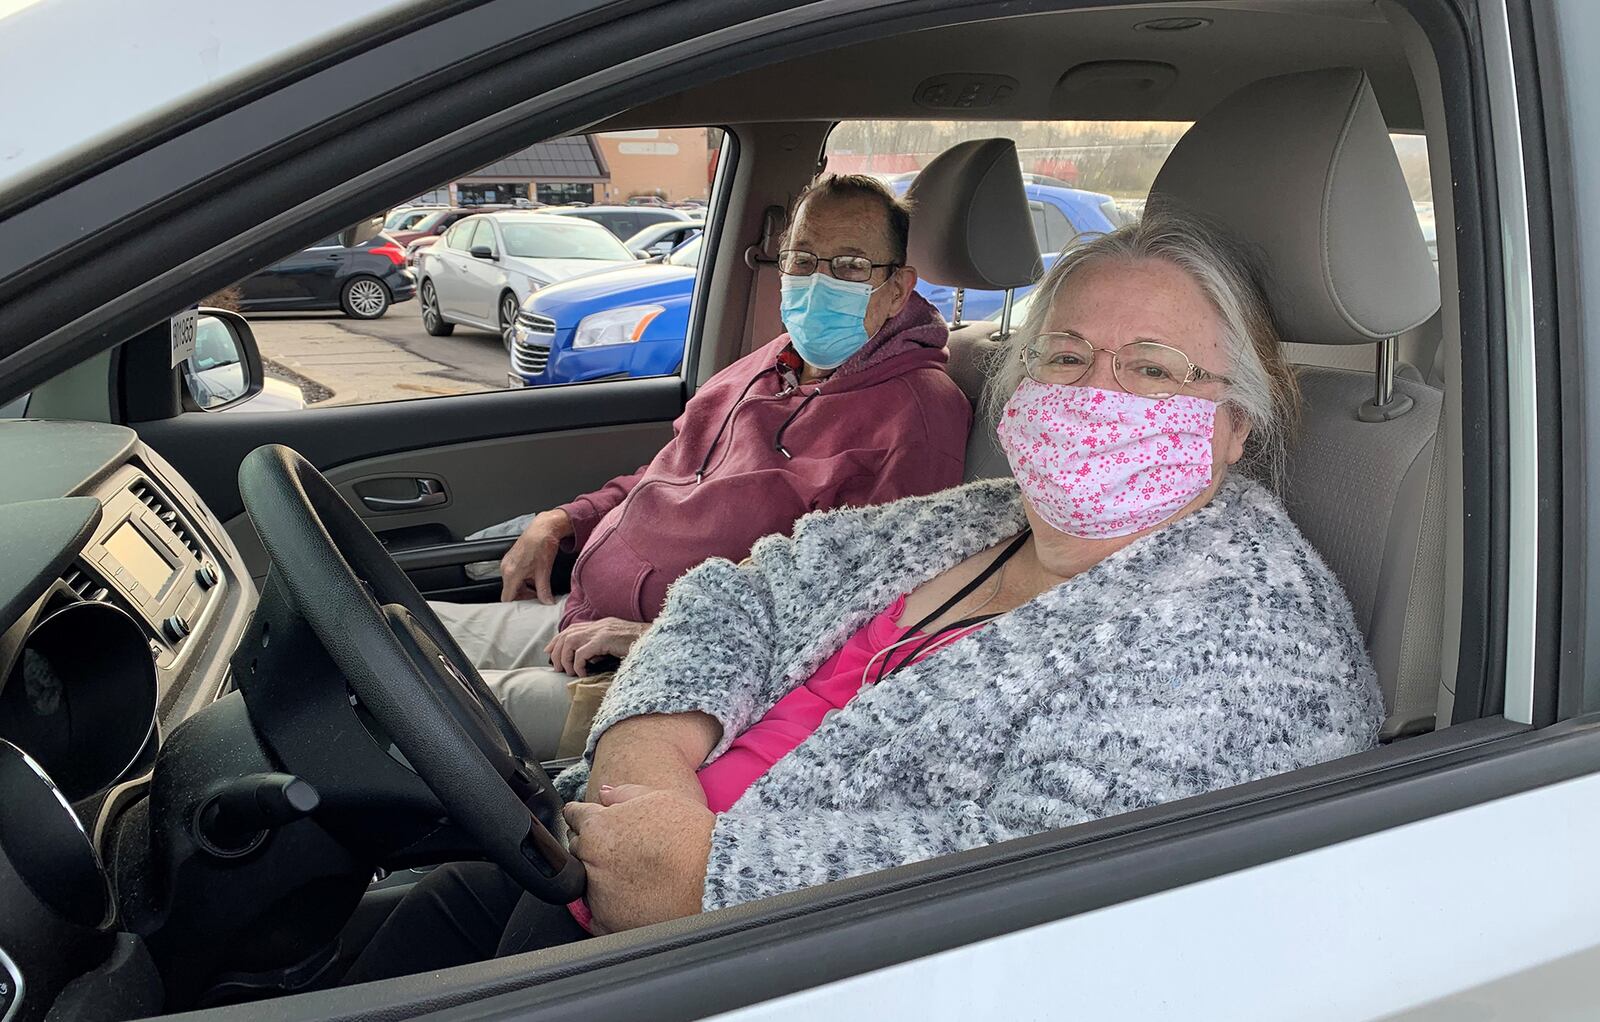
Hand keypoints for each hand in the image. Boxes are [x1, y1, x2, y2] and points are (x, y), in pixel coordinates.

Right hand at [499, 509, 572, 603]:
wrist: (543, 528)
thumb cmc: (542, 546)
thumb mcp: (544, 572)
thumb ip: (544, 590)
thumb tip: (547, 602)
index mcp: (511, 574)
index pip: (507, 598)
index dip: (515, 606)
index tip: (526, 610)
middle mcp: (505, 568)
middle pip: (510, 591)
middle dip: (523, 596)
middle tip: (537, 598)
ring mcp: (507, 562)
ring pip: (512, 583)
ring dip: (524, 587)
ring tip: (538, 586)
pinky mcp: (510, 558)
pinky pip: (513, 574)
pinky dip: (523, 579)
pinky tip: (534, 576)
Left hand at [546, 616, 647, 675]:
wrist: (656, 641)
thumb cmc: (641, 647)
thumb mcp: (618, 645)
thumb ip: (603, 648)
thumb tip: (589, 659)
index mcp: (601, 625)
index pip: (572, 628)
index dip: (557, 639)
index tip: (549, 651)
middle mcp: (599, 625)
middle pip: (567, 634)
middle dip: (557, 651)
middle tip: (557, 668)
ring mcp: (602, 631)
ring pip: (570, 642)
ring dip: (565, 659)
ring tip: (568, 672)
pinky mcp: (605, 640)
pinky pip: (581, 653)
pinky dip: (577, 664)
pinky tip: (582, 674)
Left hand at [563, 784, 713, 932]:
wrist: (713, 877)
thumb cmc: (690, 835)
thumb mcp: (660, 798)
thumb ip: (623, 793)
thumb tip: (604, 792)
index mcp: (598, 827)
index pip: (574, 816)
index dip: (582, 816)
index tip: (587, 820)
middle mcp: (591, 861)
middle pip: (577, 850)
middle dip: (591, 846)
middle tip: (619, 849)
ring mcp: (598, 894)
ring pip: (586, 884)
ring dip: (600, 878)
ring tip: (632, 876)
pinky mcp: (608, 922)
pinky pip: (598, 916)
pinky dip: (610, 908)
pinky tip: (633, 899)